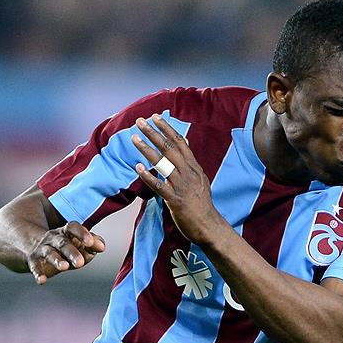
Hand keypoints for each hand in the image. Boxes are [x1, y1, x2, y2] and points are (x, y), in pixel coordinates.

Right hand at [26, 221, 105, 283]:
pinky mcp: (34, 262)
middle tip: (81, 263)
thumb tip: (101, 246)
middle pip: (62, 243)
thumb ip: (94, 244)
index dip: (81, 233)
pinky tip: (42, 280)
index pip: (73, 227)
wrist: (41, 251)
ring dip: (56, 260)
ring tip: (64, 267)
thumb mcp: (83, 245)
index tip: (90, 242)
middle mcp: (53, 238)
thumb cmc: (70, 248)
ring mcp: (43, 249)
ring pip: (49, 253)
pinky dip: (38, 273)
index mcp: (67, 231)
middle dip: (71, 252)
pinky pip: (35, 267)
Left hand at [131, 113, 226, 243]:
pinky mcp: (175, 200)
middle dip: (154, 133)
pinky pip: (160, 186)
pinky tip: (138, 168)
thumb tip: (185, 141)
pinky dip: (149, 177)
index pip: (179, 143)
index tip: (155, 117)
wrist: (208, 225)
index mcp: (193, 167)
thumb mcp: (200, 177)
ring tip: (134, 138)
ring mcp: (182, 186)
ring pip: (163, 164)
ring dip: (147, 149)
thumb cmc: (201, 203)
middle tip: (140, 121)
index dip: (167, 129)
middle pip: (169, 149)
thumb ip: (190, 160)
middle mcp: (188, 173)